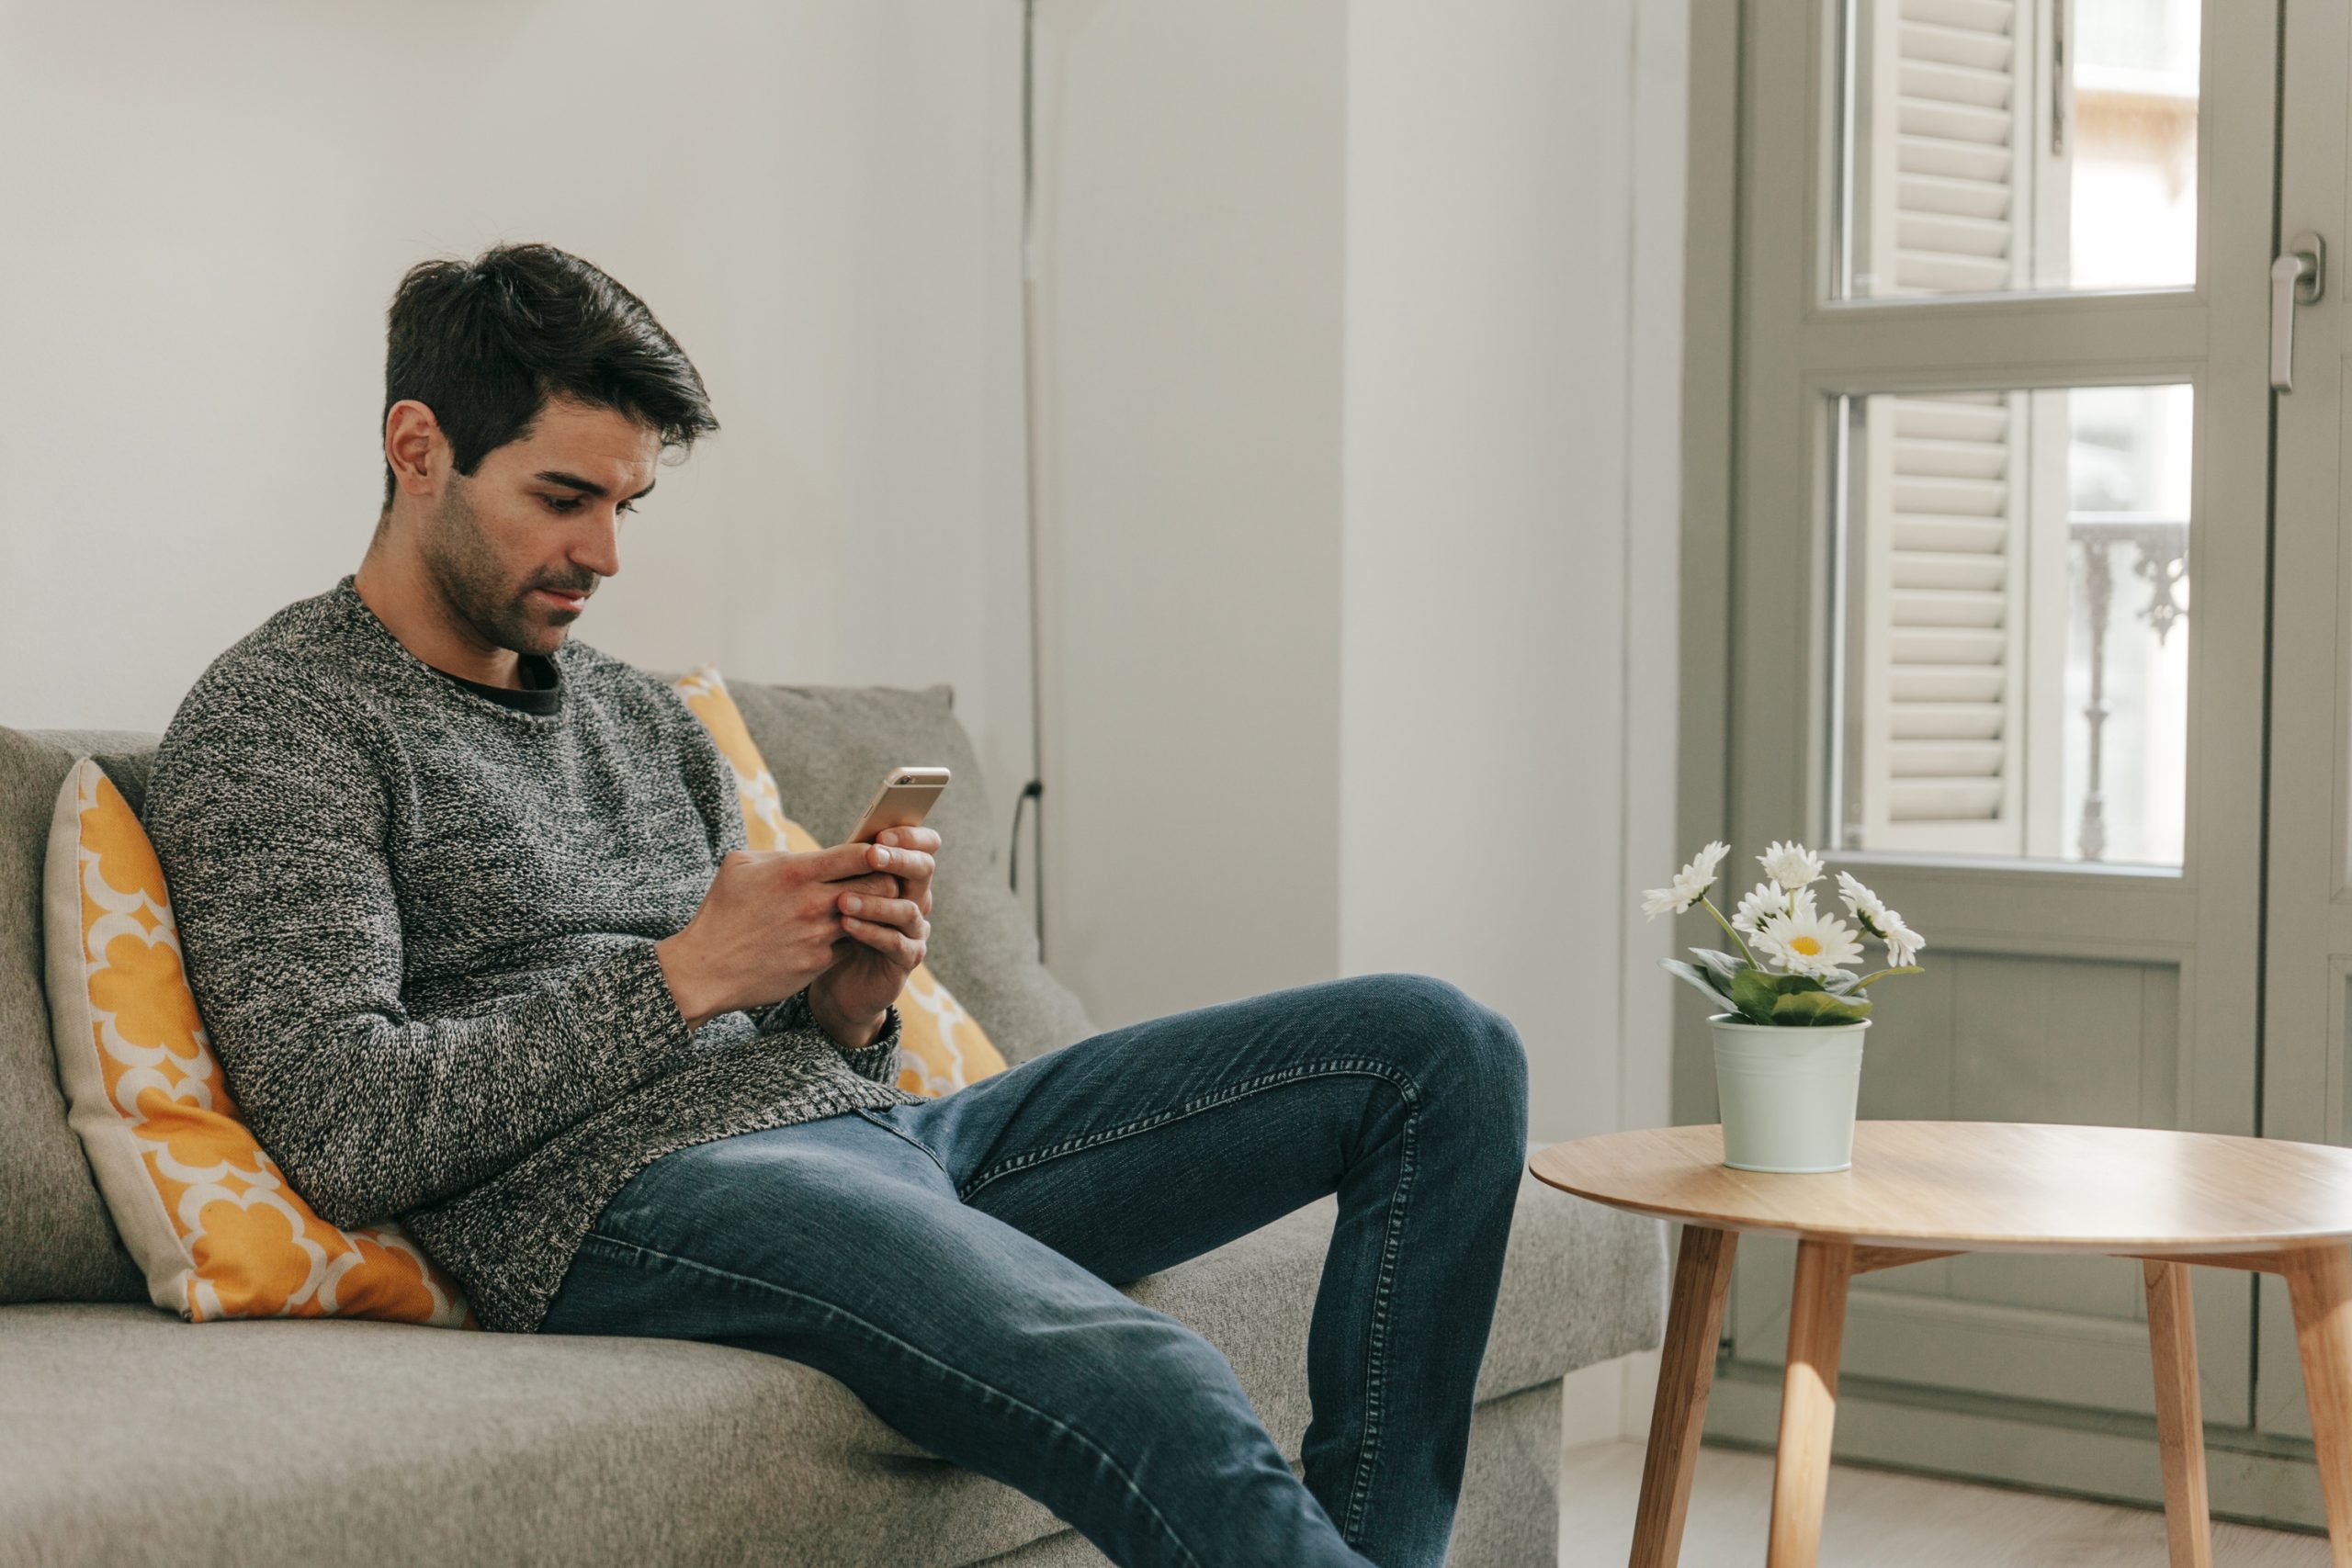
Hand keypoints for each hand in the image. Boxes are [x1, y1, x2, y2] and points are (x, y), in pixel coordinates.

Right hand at [655, 841, 902, 1029]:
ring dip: (874, 911)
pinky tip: (848, 934)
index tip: (881, 851)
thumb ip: (780, 855)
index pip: (860, 854)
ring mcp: (819, 935)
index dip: (879, 850)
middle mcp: (814, 902)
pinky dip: (855, 938)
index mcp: (797, 872)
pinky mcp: (819, 963)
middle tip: (883, 880)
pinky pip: (853, 945)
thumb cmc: (721, 912)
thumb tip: (805, 855)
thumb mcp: (741, 866)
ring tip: (869, 907)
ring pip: (873, 917)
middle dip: (887, 879)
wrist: (707, 969)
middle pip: (880, 884)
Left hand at [810, 827, 939, 1040]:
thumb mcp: (839, 890)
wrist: (836, 980)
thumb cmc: (835, 925)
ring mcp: (915, 930)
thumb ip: (850, 867)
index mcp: (904, 875)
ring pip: (908, 909)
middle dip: (899, 860)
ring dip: (875, 902)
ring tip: (843, 900)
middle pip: (924, 870)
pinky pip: (896, 942)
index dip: (910, 836)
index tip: (882, 832)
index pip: (924, 846)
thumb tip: (846, 840)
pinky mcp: (908, 959)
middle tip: (872, 855)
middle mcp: (916, 898)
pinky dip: (871, 931)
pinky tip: (847, 925)